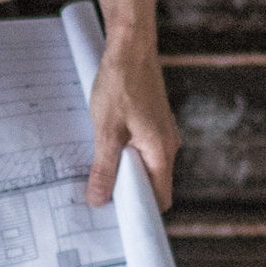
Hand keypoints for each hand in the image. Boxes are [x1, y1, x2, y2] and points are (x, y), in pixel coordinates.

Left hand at [86, 44, 178, 209]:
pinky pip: (142, 149)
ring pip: (146, 166)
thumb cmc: (121, 84)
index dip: (141, 212)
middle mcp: (168, 145)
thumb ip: (104, 168)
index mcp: (161, 152)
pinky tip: (104, 150)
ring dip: (124, 172)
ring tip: (98, 174)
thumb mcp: (106, 131)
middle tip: (99, 198)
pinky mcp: (153, 122)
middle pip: (152, 184)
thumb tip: (99, 199)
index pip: (160, 198)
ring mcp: (162, 133)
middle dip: (128, 194)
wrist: (131, 47)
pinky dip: (126, 155)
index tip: (118, 219)